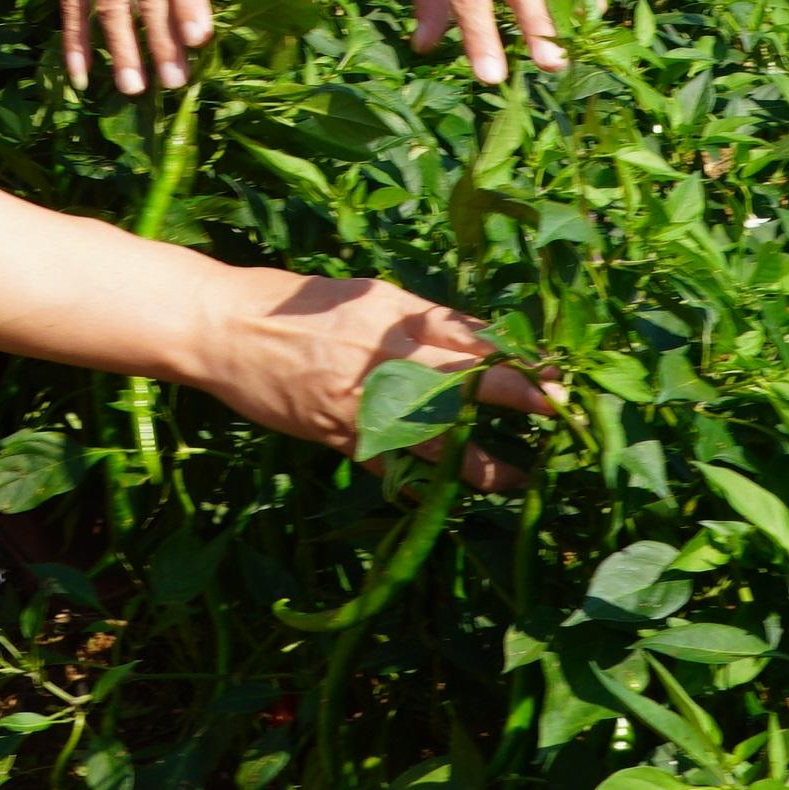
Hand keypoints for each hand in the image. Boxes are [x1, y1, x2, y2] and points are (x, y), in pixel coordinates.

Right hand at [191, 266, 554, 488]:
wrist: (224, 326)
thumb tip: (466, 337)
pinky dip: (420, 482)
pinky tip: (445, 496)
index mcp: (396, 313)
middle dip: (523, 396)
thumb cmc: (293, 301)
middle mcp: (388, 356)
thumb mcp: (362, 293)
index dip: (518, 354)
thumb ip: (413, 318)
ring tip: (520, 479)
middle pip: (471, 379)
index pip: (474, 334)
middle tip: (564, 412)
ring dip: (485, 460)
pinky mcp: (339, 434)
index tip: (557, 370)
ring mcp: (365, 400)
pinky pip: (391, 466)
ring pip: (441, 437)